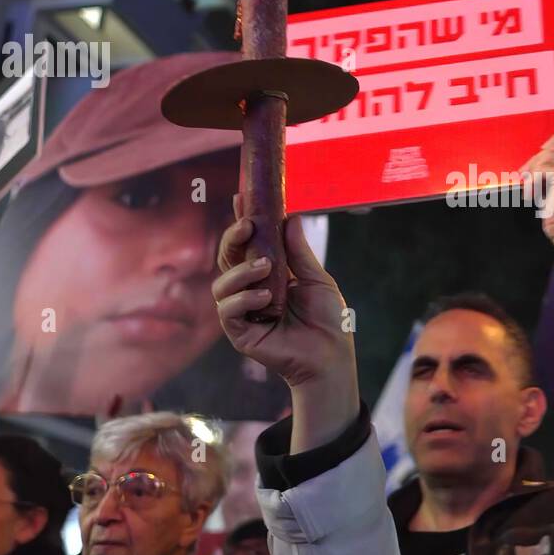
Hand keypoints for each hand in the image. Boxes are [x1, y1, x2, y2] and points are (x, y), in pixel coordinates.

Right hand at [213, 195, 357, 450]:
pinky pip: (228, 311)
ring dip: (241, 272)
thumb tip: (291, 218)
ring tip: (266, 267)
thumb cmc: (328, 320)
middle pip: (227, 260)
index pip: (247, 245)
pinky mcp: (240, 334)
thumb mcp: (316, 279)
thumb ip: (299, 252)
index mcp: (268, 275)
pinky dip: (243, 300)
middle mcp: (250, 291)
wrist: (331, 355)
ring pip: (222, 284)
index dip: (241, 222)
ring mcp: (243, 312)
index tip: (241, 198)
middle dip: (232, 239)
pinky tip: (264, 298)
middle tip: (247, 226)